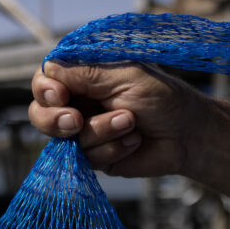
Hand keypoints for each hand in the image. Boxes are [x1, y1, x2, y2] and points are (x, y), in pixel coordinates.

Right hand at [28, 61, 204, 176]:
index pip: (46, 80)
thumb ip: (86, 73)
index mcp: (84, 76)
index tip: (60, 96)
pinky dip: (112, 148)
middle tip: (76, 122)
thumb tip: (49, 71)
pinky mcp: (96, 157)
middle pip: (41, 113)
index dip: (46, 90)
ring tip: (131, 122)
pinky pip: (87, 158)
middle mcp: (79, 103)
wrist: (188, 134)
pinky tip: (133, 141)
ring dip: (102, 131)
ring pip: (67, 139)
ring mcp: (85, 132)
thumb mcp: (125, 76)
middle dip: (55, 120)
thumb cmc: (162, 98)